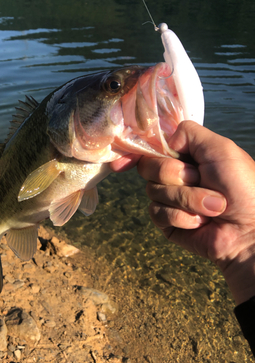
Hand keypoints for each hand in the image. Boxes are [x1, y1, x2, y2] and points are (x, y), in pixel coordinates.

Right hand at [136, 120, 254, 304]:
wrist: (250, 229)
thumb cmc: (243, 187)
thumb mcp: (221, 148)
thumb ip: (189, 133)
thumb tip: (164, 141)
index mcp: (186, 156)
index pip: (152, 149)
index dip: (135, 152)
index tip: (121, 162)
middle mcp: (175, 176)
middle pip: (148, 166)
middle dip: (176, 174)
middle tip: (201, 180)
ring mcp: (169, 200)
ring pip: (154, 191)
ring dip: (188, 198)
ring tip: (213, 206)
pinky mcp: (167, 222)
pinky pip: (158, 213)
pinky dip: (182, 217)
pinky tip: (200, 222)